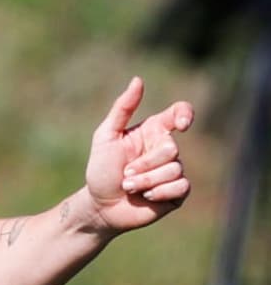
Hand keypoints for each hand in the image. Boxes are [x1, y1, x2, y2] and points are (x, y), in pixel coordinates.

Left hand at [83, 76, 193, 232]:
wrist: (100, 205)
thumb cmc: (101, 169)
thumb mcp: (106, 136)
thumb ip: (122, 109)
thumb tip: (138, 80)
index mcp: (153, 132)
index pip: (179, 113)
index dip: (185, 114)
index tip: (180, 125)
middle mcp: (166, 149)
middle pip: (171, 149)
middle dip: (143, 164)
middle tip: (125, 174)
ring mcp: (174, 170)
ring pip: (174, 170)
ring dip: (145, 181)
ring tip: (129, 186)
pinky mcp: (177, 192)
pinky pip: (181, 187)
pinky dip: (158, 193)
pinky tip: (145, 197)